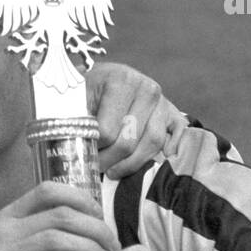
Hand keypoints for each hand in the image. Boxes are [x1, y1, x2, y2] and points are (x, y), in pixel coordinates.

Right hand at [0, 182, 120, 250]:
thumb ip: (26, 249)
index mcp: (5, 218)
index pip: (48, 190)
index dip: (81, 198)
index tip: (98, 217)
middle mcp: (6, 230)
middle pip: (64, 212)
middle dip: (97, 227)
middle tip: (111, 246)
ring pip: (60, 238)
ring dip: (90, 250)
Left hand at [85, 61, 187, 177]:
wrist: (102, 78)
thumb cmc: (85, 92)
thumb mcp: (72, 98)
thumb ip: (74, 121)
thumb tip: (74, 151)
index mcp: (120, 81)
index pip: (107, 131)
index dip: (93, 149)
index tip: (83, 155)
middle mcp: (147, 89)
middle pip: (130, 140)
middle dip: (109, 160)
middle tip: (96, 169)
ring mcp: (163, 101)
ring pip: (153, 143)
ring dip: (132, 164)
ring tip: (114, 171)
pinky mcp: (174, 112)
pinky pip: (178, 136)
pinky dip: (171, 150)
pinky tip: (155, 162)